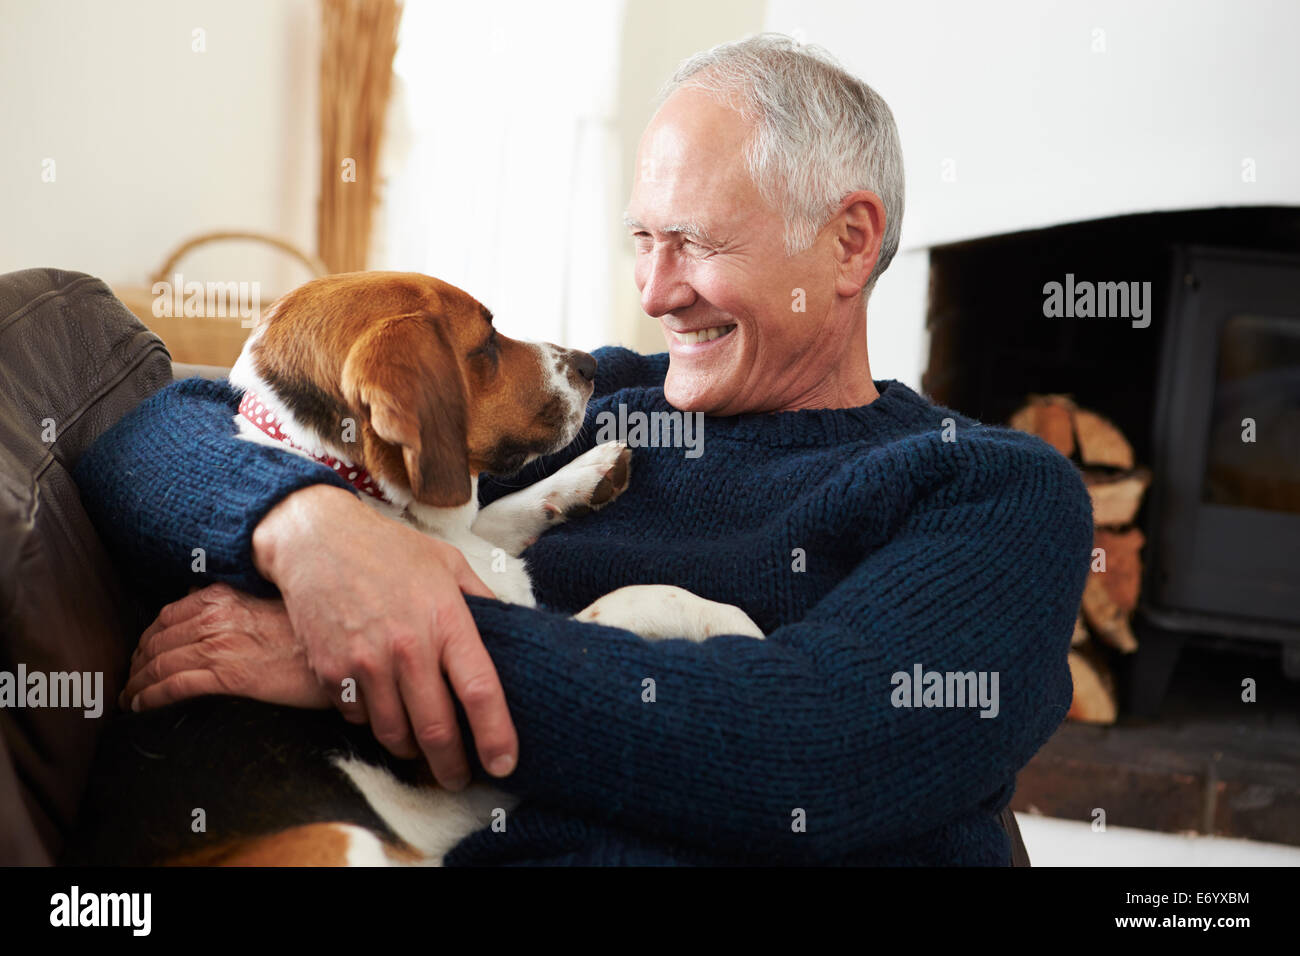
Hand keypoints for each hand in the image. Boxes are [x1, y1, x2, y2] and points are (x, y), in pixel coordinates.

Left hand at [122, 584, 328, 710]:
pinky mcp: (228, 676)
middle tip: (130, 680)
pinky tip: (140, 706)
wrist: (340, 651)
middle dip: (137, 662)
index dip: (148, 637)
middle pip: (157, 640)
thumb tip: (202, 596)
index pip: (168, 615)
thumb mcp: (270, 604)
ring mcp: (221, 646)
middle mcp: (216, 617)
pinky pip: (174, 686)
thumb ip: (235, 602)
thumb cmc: (310, 632)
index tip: (142, 653)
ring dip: (137, 683)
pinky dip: (150, 696)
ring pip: (160, 663)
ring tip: (129, 698)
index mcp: (224, 597)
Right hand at [251, 485, 516, 790]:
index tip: (505, 764)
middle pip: (437, 730)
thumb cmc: (389, 550)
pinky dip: (373, 724)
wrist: (316, 539)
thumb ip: (482, 601)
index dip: (496, 735)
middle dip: (452, 766)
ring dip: (412, 751)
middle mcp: (407, 646)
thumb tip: (514, 631)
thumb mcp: (448, 563)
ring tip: (423, 751)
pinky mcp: (331, 671)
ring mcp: (366, 662)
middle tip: (459, 778)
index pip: (479, 691)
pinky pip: (358, 720)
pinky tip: (383, 711)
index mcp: (446, 619)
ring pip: (395, 734)